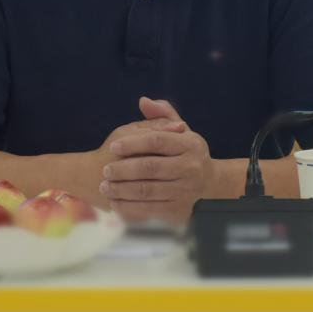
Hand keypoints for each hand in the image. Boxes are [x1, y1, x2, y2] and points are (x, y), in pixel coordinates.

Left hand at [99, 96, 214, 224]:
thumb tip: (143, 101)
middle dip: (123, 169)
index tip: (113, 147)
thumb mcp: (179, 130)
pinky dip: (130, 208)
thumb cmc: (185, 151)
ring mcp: (186, 191)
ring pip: (147, 190)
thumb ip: (161, 114)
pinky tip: (115, 203)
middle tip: (106, 171)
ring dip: (122, 190)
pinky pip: (150, 210)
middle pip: (150, 167)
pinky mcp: (180, 210)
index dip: (133, 143)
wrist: (207, 182)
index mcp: (191, 144)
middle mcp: (192, 167)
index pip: (157, 141)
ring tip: (105, 187)